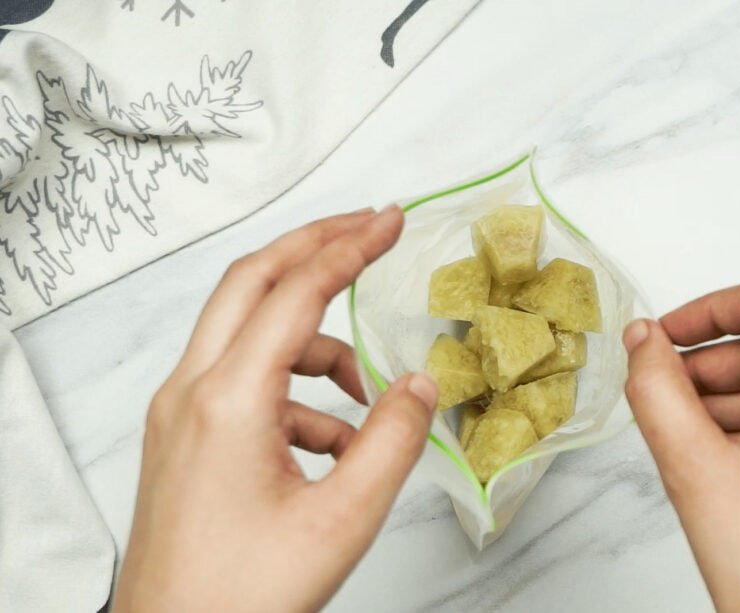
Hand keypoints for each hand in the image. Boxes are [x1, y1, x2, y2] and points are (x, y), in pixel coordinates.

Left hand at [115, 206, 438, 611]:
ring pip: (250, 335)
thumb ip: (393, 441)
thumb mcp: (343, 520)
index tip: (391, 220)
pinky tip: (333, 448)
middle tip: (370, 229)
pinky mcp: (183, 436)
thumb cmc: (245, 595)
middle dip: (315, 247)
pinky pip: (245, 383)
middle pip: (252, 281)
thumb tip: (422, 384)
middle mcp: (191, 392)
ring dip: (316, 346)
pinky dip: (296, 395)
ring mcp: (180, 413)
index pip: (295, 292)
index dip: (350, 247)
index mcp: (228, 400)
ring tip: (368, 398)